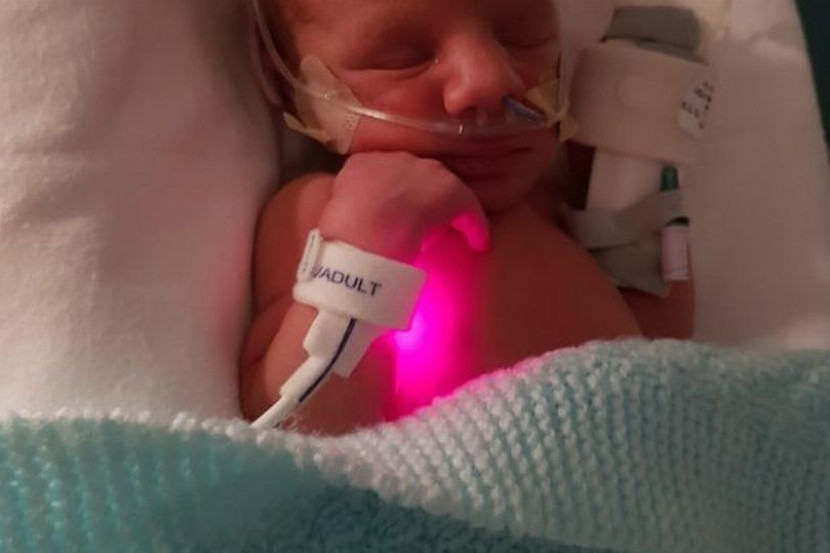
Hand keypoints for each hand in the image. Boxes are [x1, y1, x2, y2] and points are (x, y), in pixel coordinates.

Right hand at [318, 152, 489, 261]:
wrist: (363, 233)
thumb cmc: (344, 233)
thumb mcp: (340, 212)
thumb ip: (353, 206)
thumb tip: (361, 220)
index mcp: (364, 163)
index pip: (384, 171)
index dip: (394, 191)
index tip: (396, 209)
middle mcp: (398, 159)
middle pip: (417, 174)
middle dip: (422, 195)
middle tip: (424, 218)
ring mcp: (426, 171)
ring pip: (444, 188)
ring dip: (448, 209)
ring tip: (451, 228)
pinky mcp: (451, 191)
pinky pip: (467, 207)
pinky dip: (474, 224)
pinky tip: (479, 242)